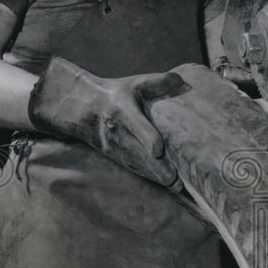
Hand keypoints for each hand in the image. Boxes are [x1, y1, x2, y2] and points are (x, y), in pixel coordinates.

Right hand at [28, 58, 187, 190]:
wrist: (86, 109)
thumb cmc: (117, 94)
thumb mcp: (135, 84)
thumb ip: (158, 82)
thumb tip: (181, 81)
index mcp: (123, 111)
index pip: (135, 125)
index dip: (146, 137)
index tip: (158, 150)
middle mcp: (118, 133)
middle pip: (139, 153)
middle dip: (156, 167)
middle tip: (174, 180)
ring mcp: (116, 148)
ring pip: (137, 164)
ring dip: (156, 177)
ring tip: (177, 187)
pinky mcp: (117, 157)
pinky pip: (135, 168)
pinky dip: (150, 177)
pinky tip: (166, 185)